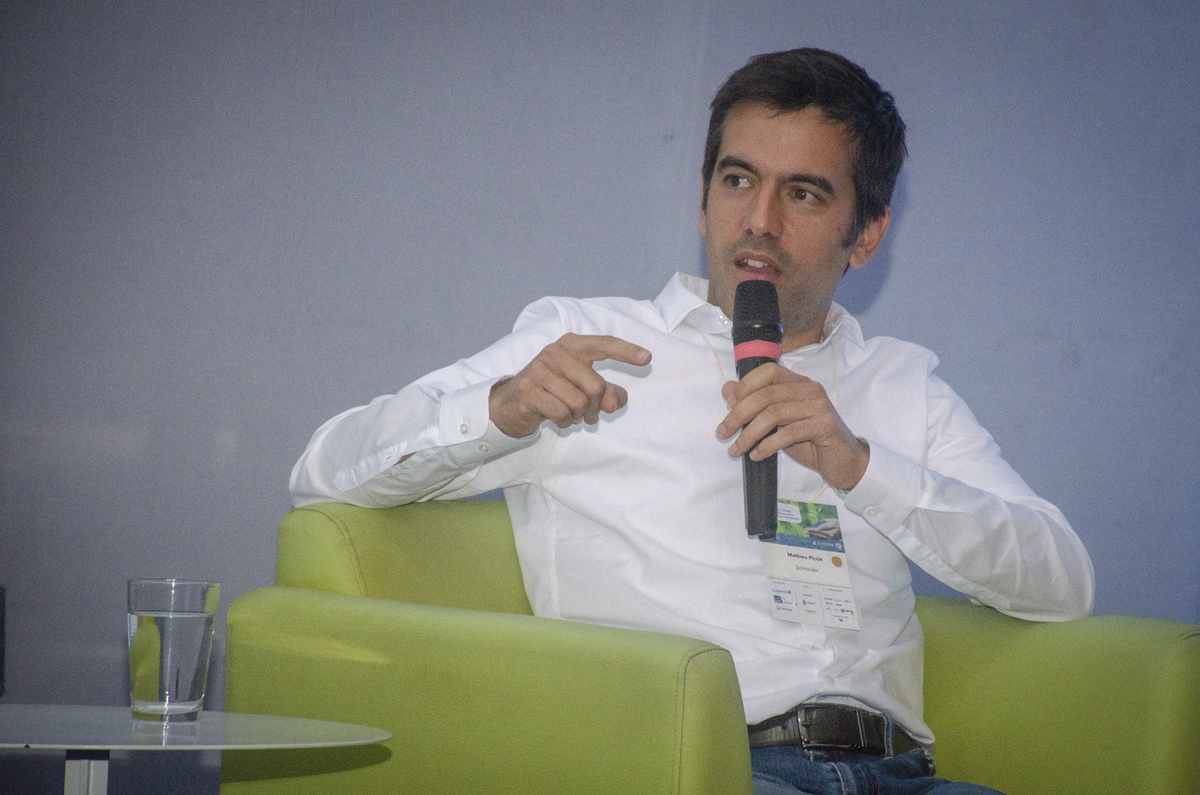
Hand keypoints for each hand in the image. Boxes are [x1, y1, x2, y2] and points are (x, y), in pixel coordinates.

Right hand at [489, 333, 651, 437]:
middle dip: (596, 407)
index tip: (648, 358)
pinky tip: (555, 418)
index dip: (626, 351)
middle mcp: (555, 352)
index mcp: (572, 345)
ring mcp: (540, 369)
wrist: (510, 404)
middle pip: (596, 386)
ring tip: (568, 413)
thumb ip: (606, 392)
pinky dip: (564, 422)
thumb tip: (613, 403)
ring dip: (578, 416)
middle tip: (588, 414)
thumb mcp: (581, 388)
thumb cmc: (552, 392)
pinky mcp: (529, 389)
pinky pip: (562, 413)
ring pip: (579, 402)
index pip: (604, 344)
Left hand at [716, 362, 868, 490]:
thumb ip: (756, 405)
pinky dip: (768, 445)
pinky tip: (757, 455)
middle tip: (723, 434)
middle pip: (765, 395)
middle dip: (738, 415)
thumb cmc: (810, 440)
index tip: (728, 405)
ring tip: (736, 450)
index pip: (768, 371)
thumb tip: (727, 389)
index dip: (745, 385)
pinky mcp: (825, 425)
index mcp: (799, 383)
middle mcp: (810, 389)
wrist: (844, 461)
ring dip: (749, 434)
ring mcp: (819, 406)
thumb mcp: (778, 422)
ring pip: (774, 414)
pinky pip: (789, 433)